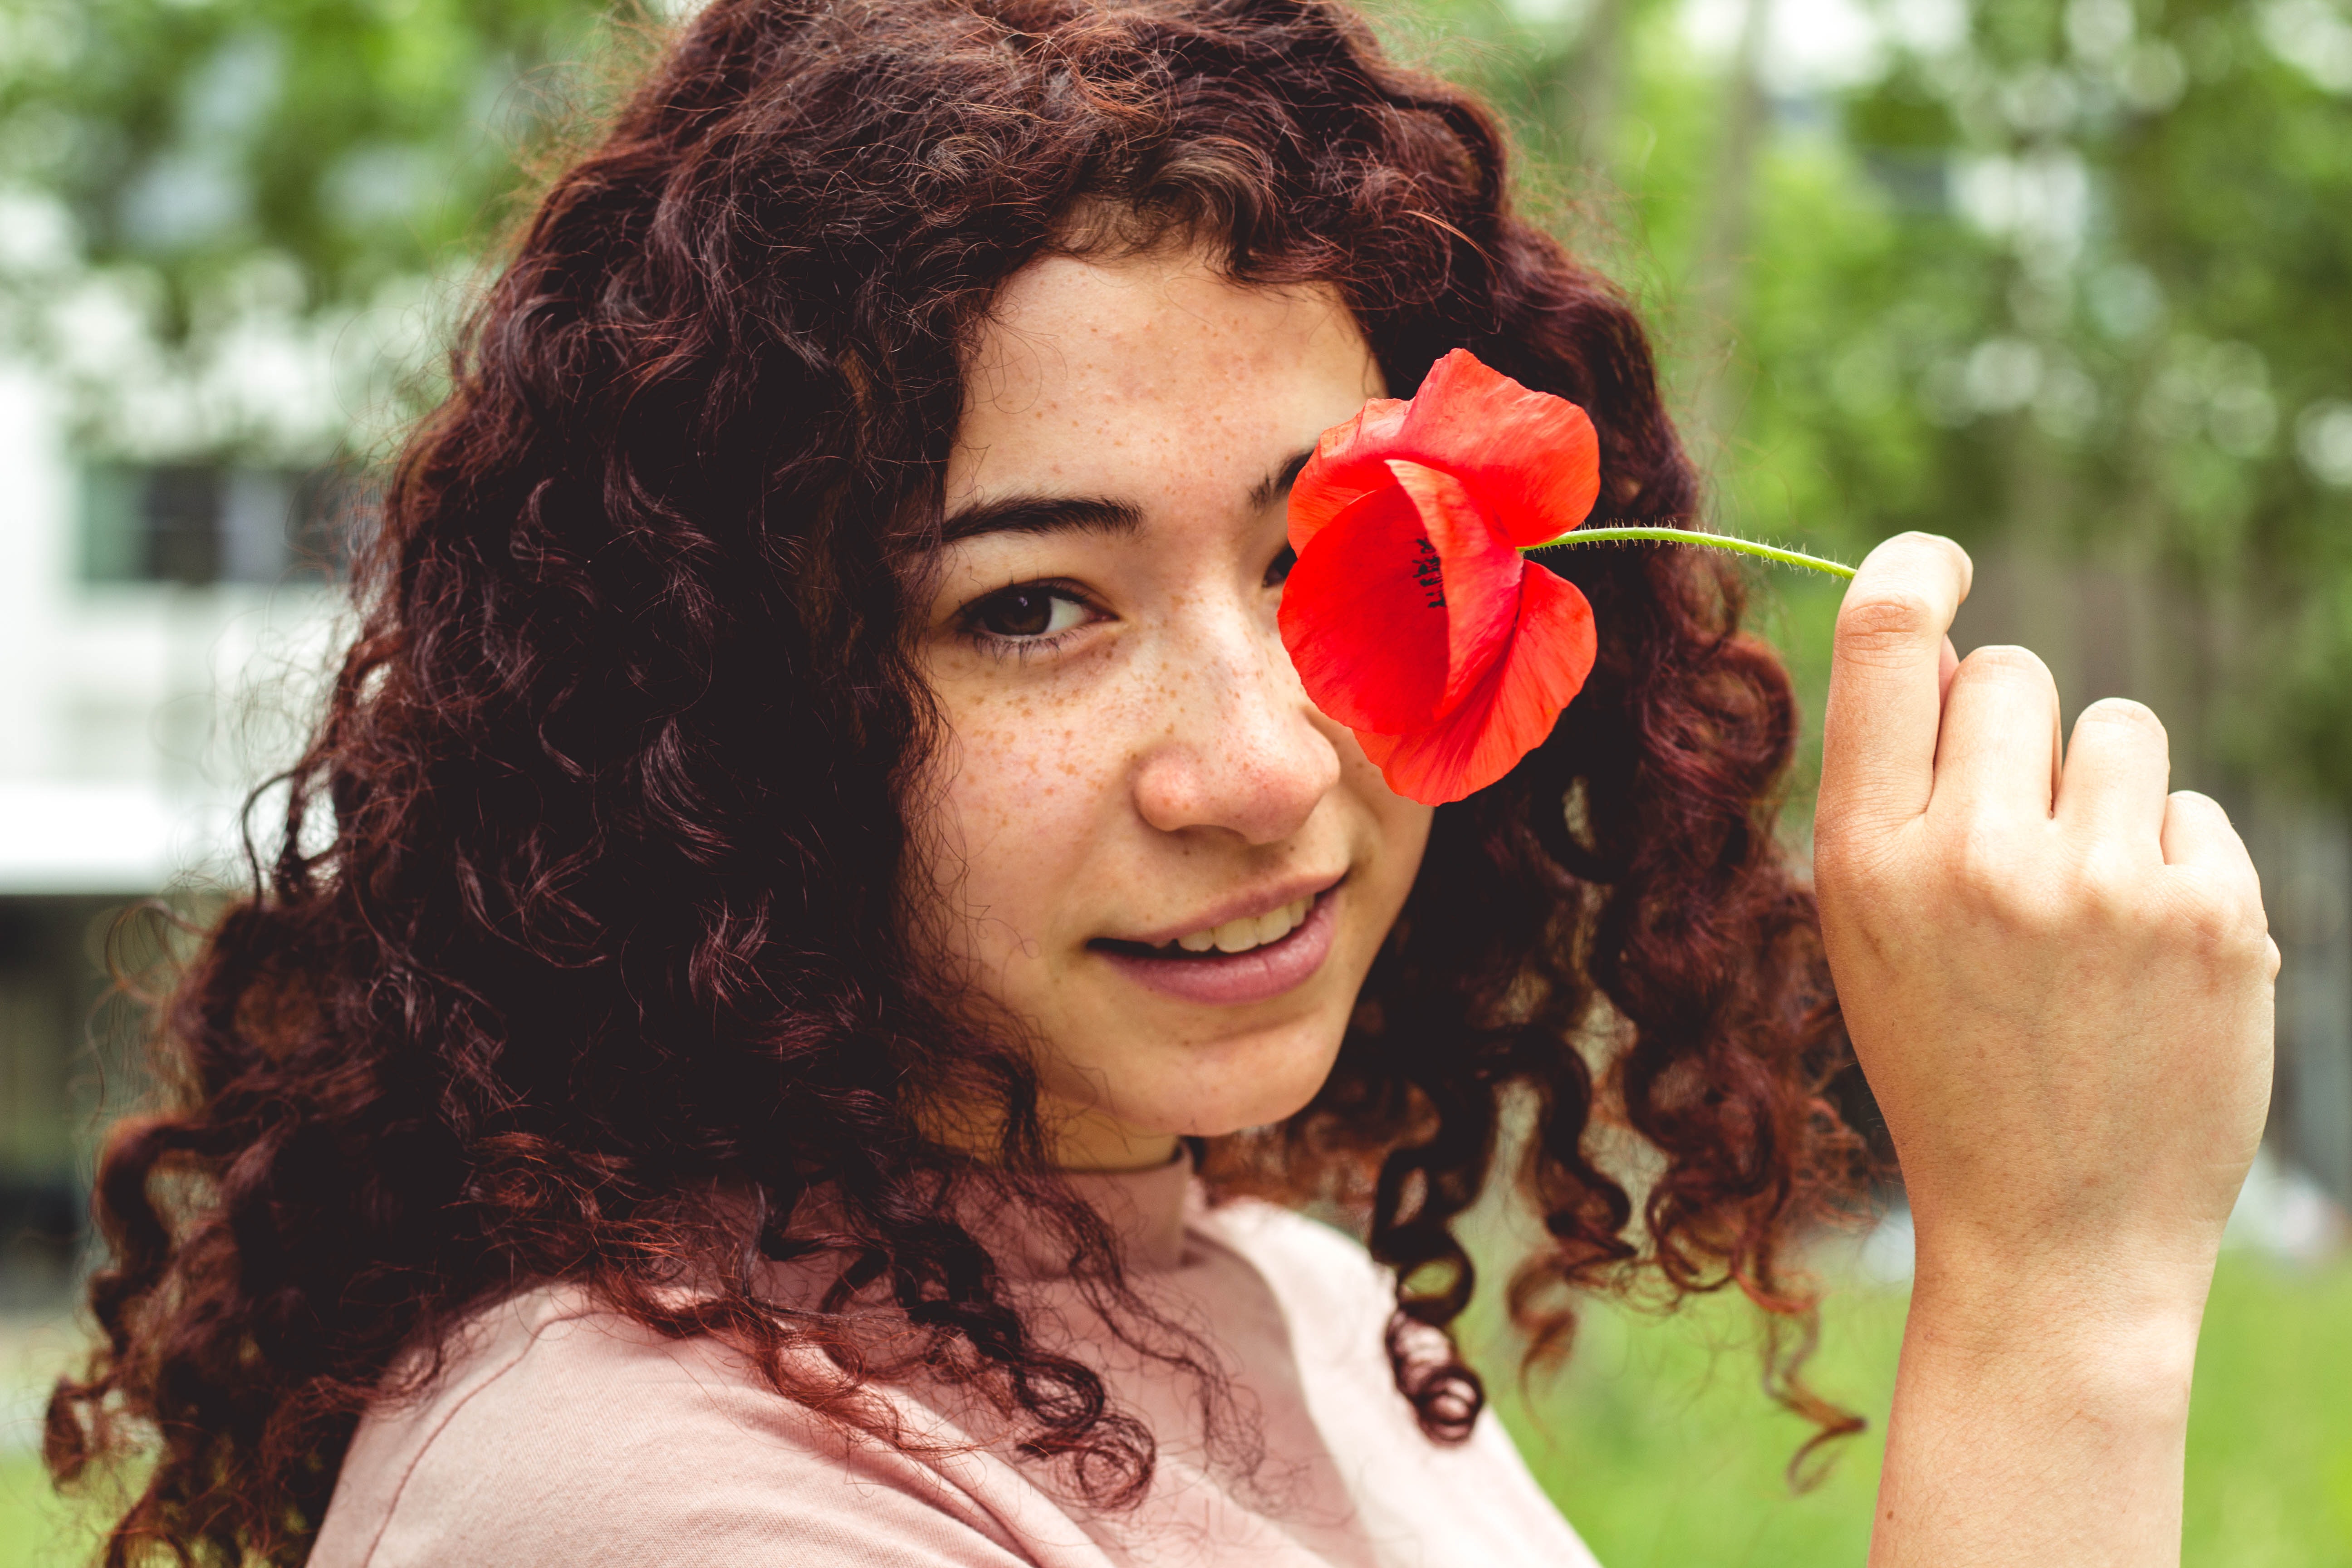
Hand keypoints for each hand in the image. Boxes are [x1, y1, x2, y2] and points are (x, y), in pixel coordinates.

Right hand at [1813, 532, 2276, 1310]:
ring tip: (2086, 903)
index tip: (1940, 564)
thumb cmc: (1947, 1067)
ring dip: (2106, 793)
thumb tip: (1944, 648)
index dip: (1916, 571)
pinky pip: (2192, 812)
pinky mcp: (2214, 917)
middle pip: (2013, 674)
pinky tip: (2145, 957)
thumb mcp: (1867, 936)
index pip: (1884, 638)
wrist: (2056, 1235)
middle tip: (2017, 830)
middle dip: (2018, 728)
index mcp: (1864, 860)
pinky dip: (2174, 867)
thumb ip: (1895, 795)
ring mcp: (2100, 887)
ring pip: (2120, 730)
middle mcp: (1976, 858)